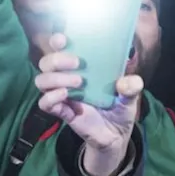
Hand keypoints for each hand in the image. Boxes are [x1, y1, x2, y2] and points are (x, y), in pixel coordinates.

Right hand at [36, 34, 142, 175]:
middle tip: (78, 63)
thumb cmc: (118, 108)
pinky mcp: (62, 112)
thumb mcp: (130, 95)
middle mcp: (67, 78)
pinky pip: (44, 103)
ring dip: (57, 78)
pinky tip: (66, 95)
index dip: (57, 40)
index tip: (63, 39)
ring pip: (42, 80)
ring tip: (79, 82)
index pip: (59, 48)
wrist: (116, 135)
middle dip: (57, 59)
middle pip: (46, 62)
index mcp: (81, 67)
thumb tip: (123, 82)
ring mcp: (63, 95)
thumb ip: (132, 86)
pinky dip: (51, 98)